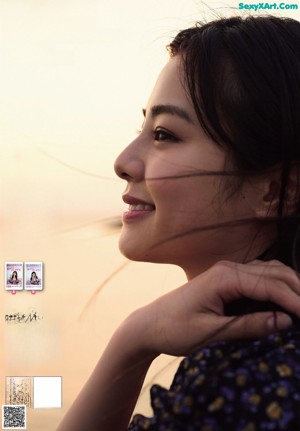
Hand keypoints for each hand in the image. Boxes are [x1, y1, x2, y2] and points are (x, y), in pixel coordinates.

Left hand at [126, 260, 299, 356]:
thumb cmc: (174, 329)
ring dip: (289, 286)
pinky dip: (276, 287)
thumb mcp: (211, 331)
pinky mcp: (226, 281)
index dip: (295, 301)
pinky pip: (258, 278)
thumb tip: (285, 321)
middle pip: (275, 273)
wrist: (149, 325)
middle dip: (297, 290)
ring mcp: (227, 272)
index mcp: (224, 277)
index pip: (270, 285)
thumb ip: (248, 325)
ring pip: (269, 272)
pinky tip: (284, 302)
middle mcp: (228, 269)